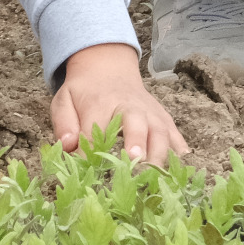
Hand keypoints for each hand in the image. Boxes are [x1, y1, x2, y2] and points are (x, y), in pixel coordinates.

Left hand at [50, 42, 187, 161]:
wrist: (108, 67)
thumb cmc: (84, 91)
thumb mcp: (64, 100)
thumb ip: (64, 122)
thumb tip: (68, 146)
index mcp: (100, 103)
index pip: (94, 130)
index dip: (90, 152)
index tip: (87, 172)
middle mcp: (129, 106)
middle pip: (136, 124)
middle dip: (137, 143)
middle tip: (134, 161)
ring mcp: (150, 112)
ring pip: (160, 131)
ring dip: (160, 153)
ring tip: (155, 177)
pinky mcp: (163, 118)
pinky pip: (174, 134)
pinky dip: (179, 151)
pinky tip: (180, 169)